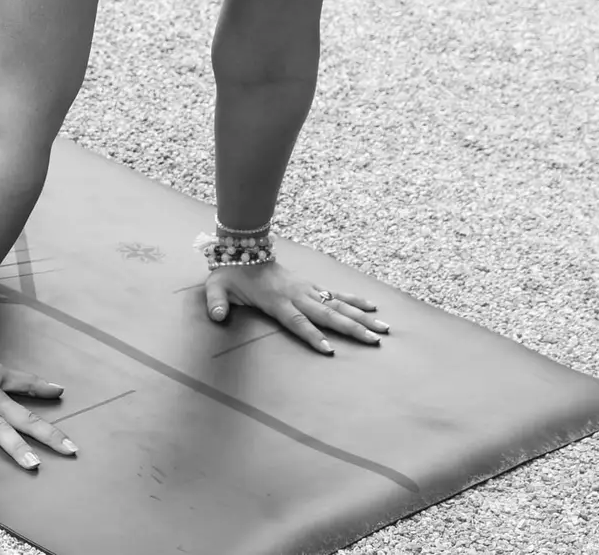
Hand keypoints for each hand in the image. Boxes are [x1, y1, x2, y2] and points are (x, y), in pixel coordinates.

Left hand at [204, 260, 389, 353]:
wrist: (243, 249)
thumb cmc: (230, 274)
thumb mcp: (217, 287)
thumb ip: (216, 302)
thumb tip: (215, 316)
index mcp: (276, 301)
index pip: (297, 321)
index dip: (312, 335)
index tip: (329, 350)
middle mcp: (297, 295)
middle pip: (328, 315)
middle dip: (352, 328)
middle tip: (374, 341)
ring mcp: (306, 289)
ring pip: (338, 305)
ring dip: (361, 317)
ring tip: (383, 328)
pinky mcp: (311, 285)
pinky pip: (336, 294)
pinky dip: (355, 300)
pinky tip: (373, 307)